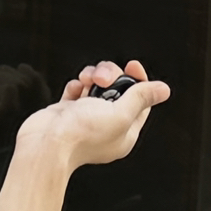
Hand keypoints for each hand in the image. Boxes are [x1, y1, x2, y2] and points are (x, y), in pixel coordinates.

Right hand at [0, 57, 169, 210]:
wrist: (46, 144)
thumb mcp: (121, 114)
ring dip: (93, 76)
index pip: (141, 101)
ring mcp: (86, 119)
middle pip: (118, 89)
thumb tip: (164, 90)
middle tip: (102, 78)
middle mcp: (107, 127)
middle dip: (111, 75)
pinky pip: (78, 90)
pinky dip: (77, 85)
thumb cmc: (81, 135)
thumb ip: (141, 98)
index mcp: (124, 133)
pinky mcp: (68, 113)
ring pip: (98, 86)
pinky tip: (75, 90)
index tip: (132, 66)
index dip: (139, 80)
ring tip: (86, 82)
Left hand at [0, 64, 51, 210]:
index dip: (36, 82)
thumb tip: (10, 86)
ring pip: (26, 88)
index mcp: (17, 128)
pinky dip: (0, 80)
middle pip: (40, 94)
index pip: (42, 102)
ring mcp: (9, 125)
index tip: (19, 69)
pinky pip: (12, 92)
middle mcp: (18, 128)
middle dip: (25, 75)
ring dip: (6, 74)